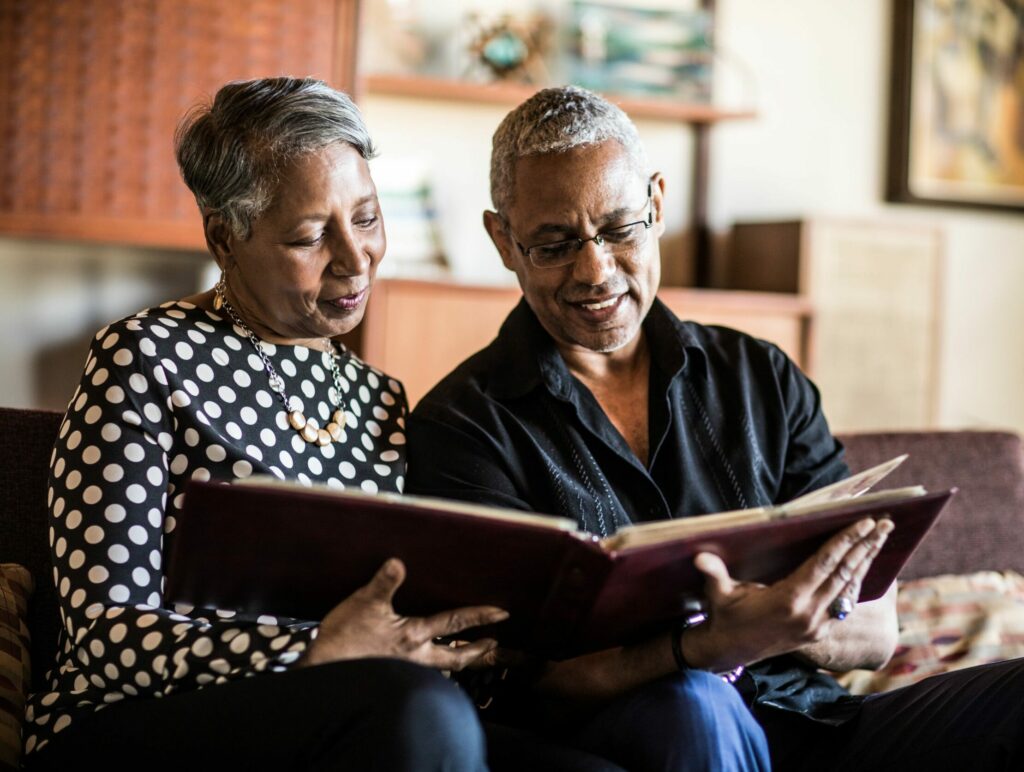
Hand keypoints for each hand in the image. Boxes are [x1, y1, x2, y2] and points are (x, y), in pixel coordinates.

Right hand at [300, 558, 508, 670]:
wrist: (325, 671)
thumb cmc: (345, 639)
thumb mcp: (363, 603)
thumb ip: (384, 583)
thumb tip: (397, 563)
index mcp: (414, 635)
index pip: (455, 624)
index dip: (480, 616)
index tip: (502, 614)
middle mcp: (415, 657)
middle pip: (455, 657)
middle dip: (476, 650)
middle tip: (493, 644)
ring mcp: (404, 670)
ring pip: (439, 668)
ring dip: (456, 661)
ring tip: (466, 655)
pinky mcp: (391, 676)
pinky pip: (420, 673)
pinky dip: (432, 669)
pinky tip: (427, 664)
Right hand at [685, 517, 893, 670]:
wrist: (729, 650)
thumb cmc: (724, 615)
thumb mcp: (718, 594)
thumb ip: (714, 574)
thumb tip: (700, 557)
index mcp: (788, 600)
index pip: (824, 565)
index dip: (845, 542)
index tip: (864, 523)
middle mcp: (809, 614)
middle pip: (845, 574)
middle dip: (865, 547)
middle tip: (885, 523)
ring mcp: (817, 625)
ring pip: (850, 589)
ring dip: (865, 562)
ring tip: (881, 538)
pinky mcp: (820, 632)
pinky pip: (844, 603)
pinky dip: (856, 581)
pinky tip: (863, 565)